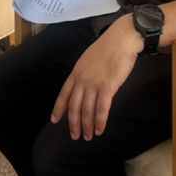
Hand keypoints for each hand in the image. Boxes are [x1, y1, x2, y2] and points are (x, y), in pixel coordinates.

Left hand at [50, 15, 142, 139]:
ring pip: (87, 110)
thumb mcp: (89, 58)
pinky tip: (100, 129)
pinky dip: (100, 121)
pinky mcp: (108, 87)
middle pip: (74, 106)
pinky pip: (102, 109)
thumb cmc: (109, 47)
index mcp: (76, 72)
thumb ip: (85, 72)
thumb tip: (85, 84)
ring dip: (87, 125)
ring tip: (88, 136)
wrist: (121, 39)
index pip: (64, 94)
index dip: (59, 108)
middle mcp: (82, 80)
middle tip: (75, 135)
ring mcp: (94, 84)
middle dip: (73, 123)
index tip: (55, 120)